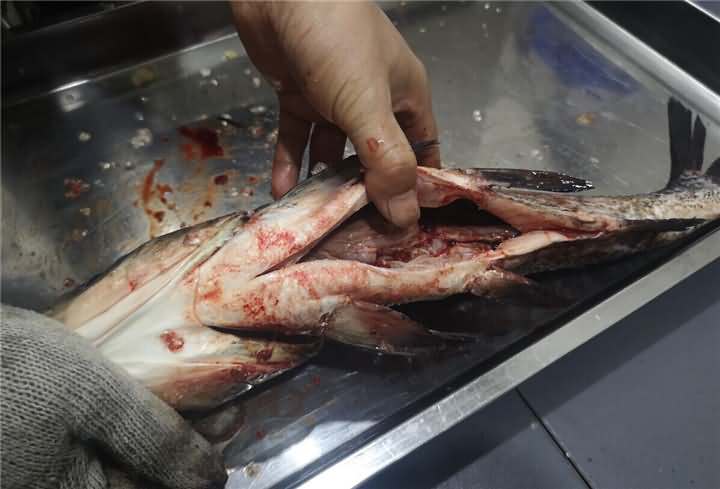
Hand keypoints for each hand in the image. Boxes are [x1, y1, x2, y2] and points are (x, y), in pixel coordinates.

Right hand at [0, 304, 226, 488]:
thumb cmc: (10, 374)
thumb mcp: (95, 401)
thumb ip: (155, 443)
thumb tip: (211, 479)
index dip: (204, 459)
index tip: (232, 419)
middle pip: (144, 477)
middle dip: (189, 441)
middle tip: (221, 406)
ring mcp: (46, 471)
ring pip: (124, 459)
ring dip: (164, 430)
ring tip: (193, 396)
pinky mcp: (38, 445)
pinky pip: (99, 442)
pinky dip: (131, 420)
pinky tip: (143, 394)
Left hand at [231, 1, 439, 227]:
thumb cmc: (335, 40)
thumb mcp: (368, 105)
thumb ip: (386, 160)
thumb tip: (405, 216)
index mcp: (406, 97)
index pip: (422, 153)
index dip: (417, 189)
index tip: (405, 229)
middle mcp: (374, 100)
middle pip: (375, 158)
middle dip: (366, 193)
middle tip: (354, 231)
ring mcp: (334, 97)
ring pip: (333, 150)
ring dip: (323, 181)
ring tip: (315, 217)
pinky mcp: (299, 93)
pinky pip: (297, 135)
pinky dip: (290, 160)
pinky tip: (280, 189)